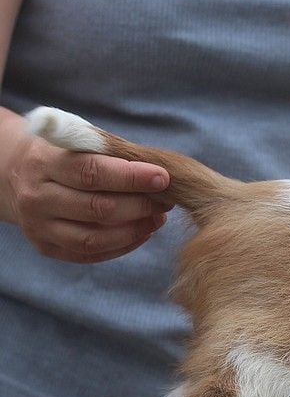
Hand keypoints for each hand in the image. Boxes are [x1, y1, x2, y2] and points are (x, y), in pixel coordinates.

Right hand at [1, 132, 171, 262]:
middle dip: (140, 205)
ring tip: (158, 218)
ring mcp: (38, 226)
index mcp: (43, 162)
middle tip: (167, 200)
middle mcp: (36, 196)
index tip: (162, 178)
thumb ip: (113, 154)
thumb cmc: (62, 154)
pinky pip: (90, 254)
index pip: (91, 172)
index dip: (131, 177)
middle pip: (98, 208)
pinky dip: (122, 245)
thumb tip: (161, 175)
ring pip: (95, 237)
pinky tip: (142, 233)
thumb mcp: (78, 142)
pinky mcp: (45, 247)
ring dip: (135, 229)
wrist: (16, 174)